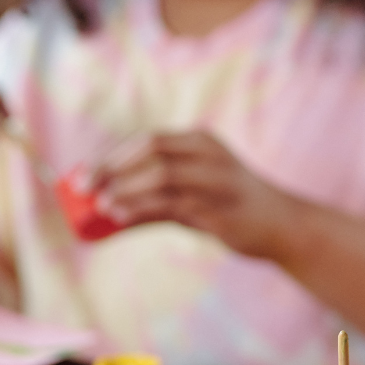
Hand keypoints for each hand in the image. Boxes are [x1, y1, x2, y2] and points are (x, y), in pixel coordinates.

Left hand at [89, 131, 299, 260]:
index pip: (148, 139)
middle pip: (151, 149)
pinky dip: (140, 208)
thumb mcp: (194, 193)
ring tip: (98, 205)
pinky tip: (118, 217)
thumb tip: (103, 211)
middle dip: (111, 166)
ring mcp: (216, 179)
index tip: (83, 174)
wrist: (282, 225)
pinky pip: (172, 203)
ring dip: (123, 188)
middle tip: (82, 187)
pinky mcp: (219, 207)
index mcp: (201, 142)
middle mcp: (209, 154)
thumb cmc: (232, 207)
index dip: (111, 154)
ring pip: (161, 174)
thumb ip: (155, 197)